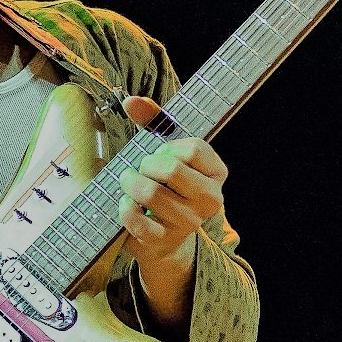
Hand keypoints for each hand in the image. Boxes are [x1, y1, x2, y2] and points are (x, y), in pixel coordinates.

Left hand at [118, 96, 228, 315]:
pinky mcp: (164, 240)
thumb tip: (131, 101)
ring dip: (131, 184)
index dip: (168, 147)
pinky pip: (136, 219)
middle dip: (147, 165)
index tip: (162, 153)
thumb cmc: (166, 186)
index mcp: (217, 174)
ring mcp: (188, 223)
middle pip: (171, 170)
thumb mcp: (166, 151)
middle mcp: (210, 200)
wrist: (165, 239)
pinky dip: (125, 209)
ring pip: (151, 194)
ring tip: (130, 184)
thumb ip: (153, 121)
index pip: (193, 148)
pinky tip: (126, 204)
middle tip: (141, 169)